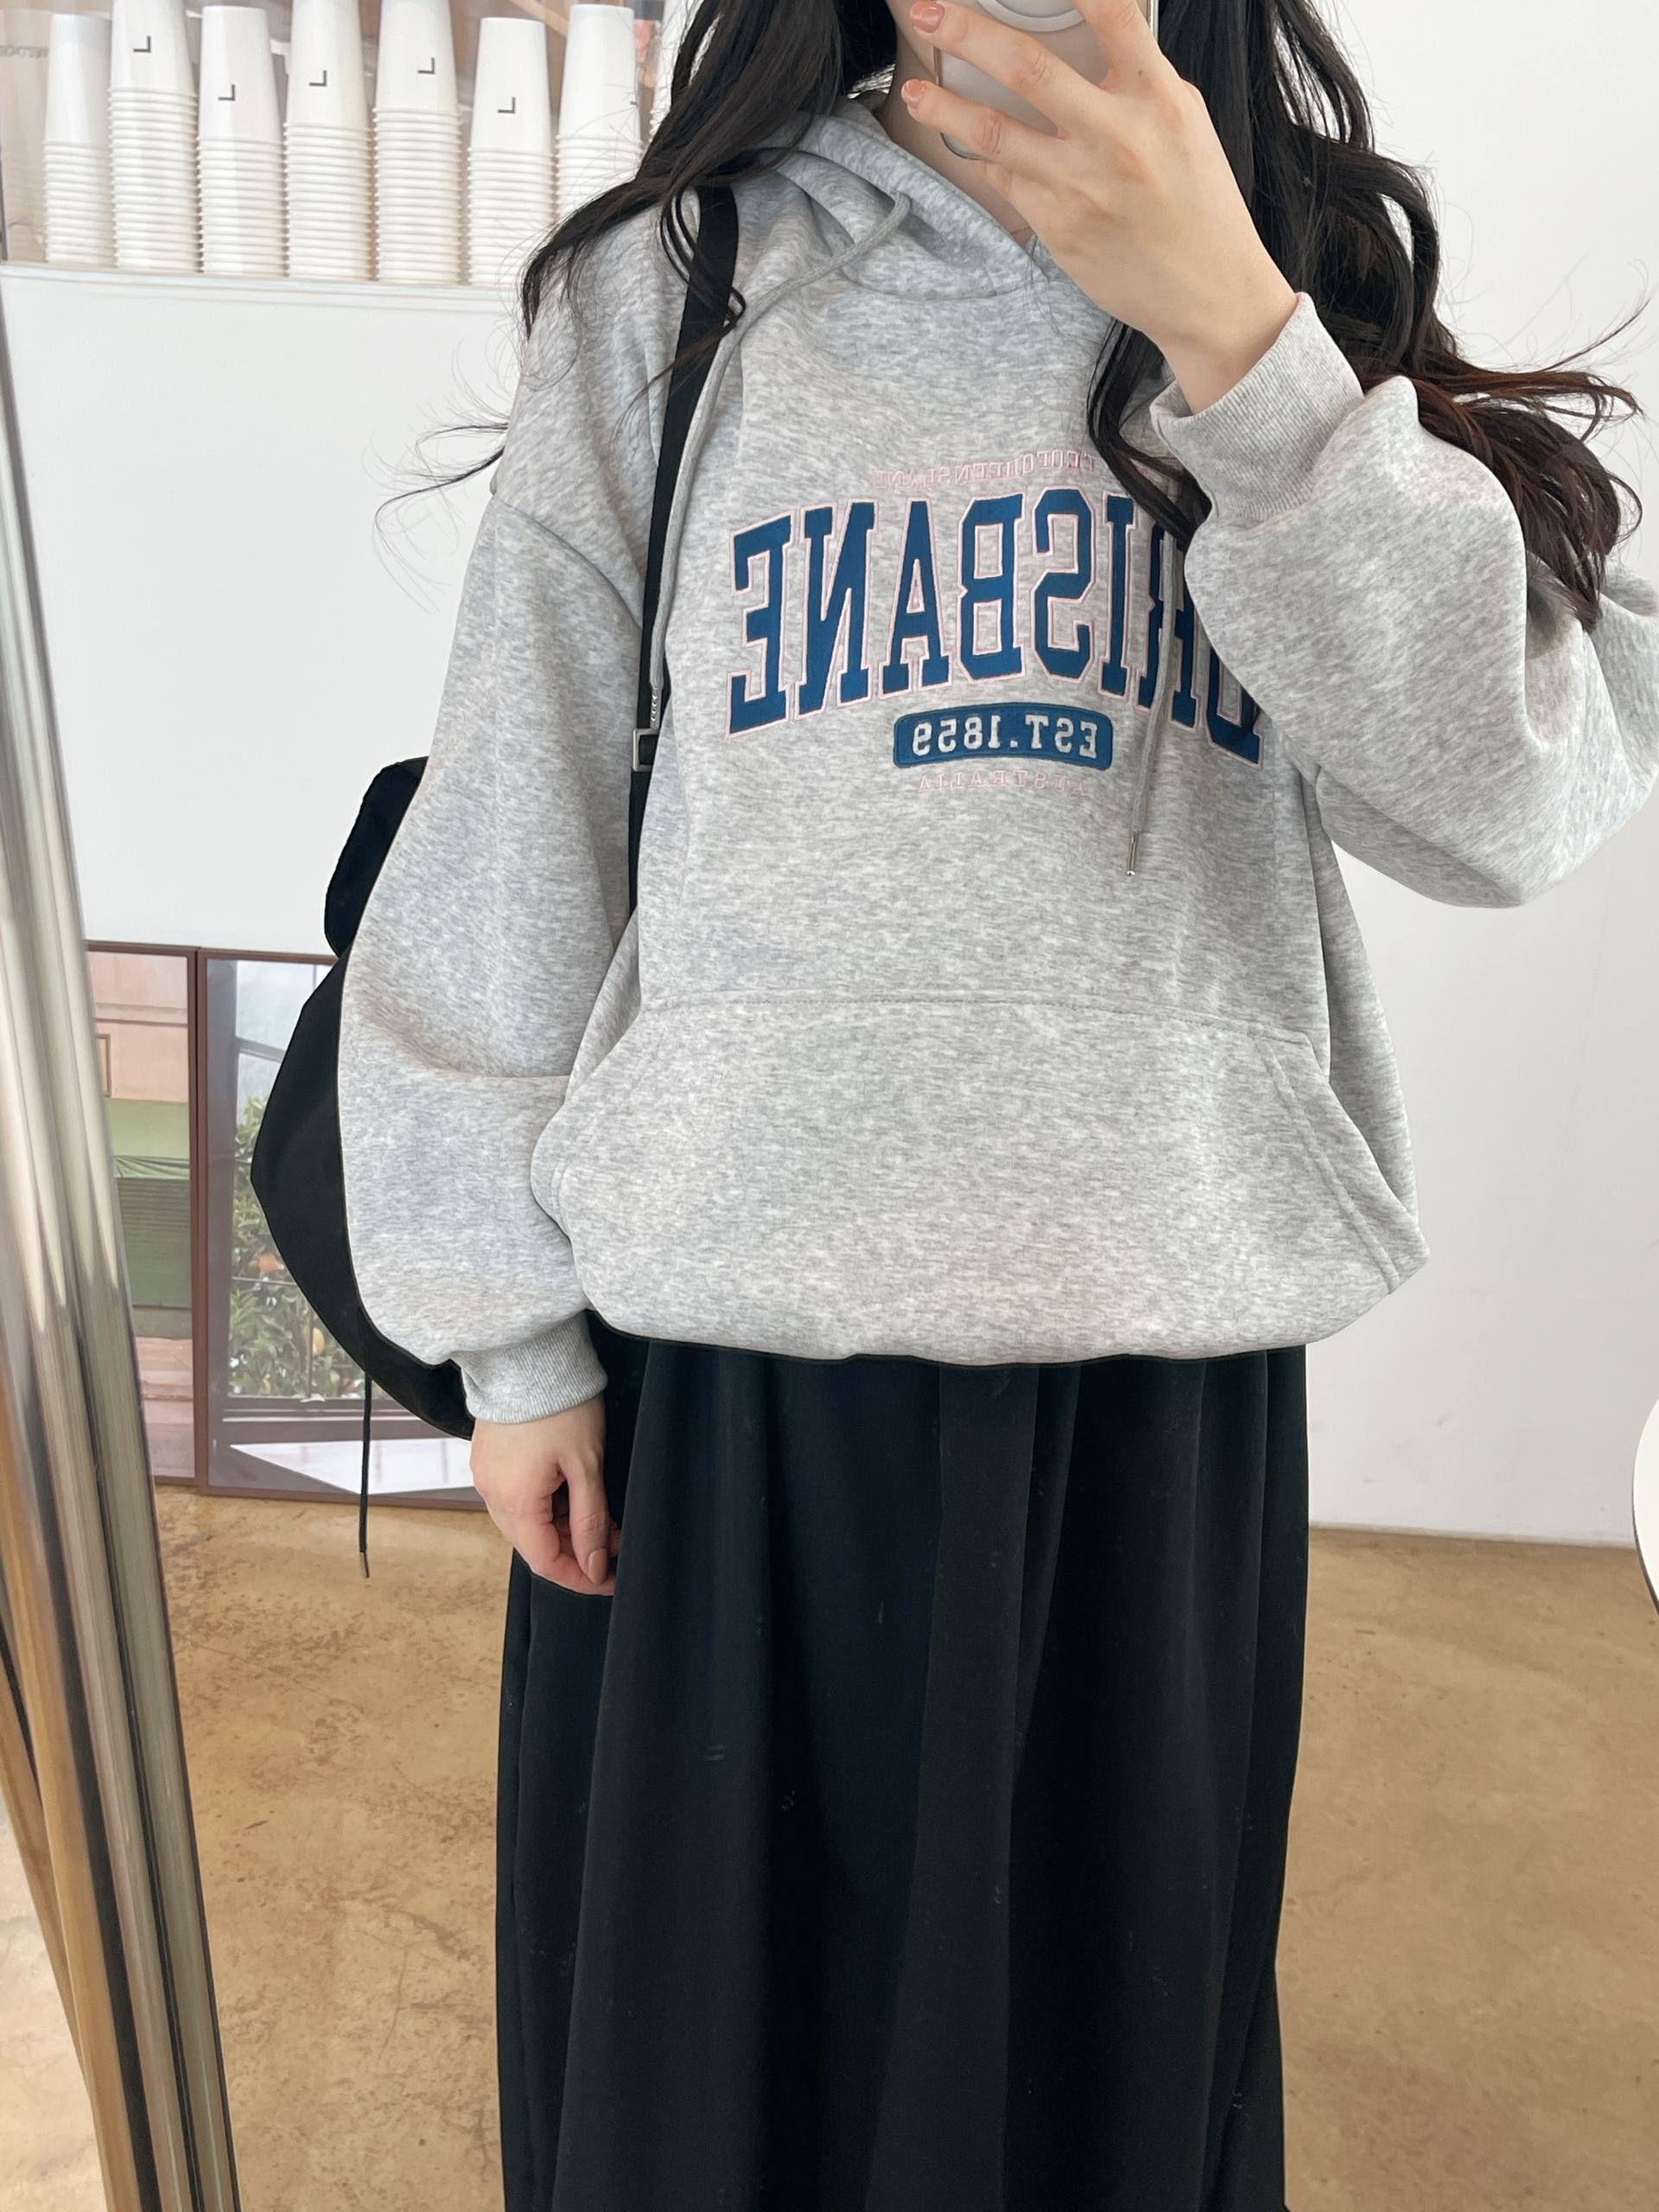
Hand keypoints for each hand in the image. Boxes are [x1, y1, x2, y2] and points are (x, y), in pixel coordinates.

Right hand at [471, 1393, 616, 1594]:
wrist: (529, 1355)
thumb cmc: (562, 1405)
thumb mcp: (587, 1466)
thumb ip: (590, 1520)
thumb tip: (593, 1566)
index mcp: (515, 1500)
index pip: (545, 1561)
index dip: (578, 1577)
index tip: (609, 1578)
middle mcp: (491, 1493)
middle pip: (532, 1544)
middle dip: (574, 1551)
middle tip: (613, 1541)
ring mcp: (486, 1475)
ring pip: (524, 1522)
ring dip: (561, 1527)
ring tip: (599, 1515)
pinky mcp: (488, 1458)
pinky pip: (514, 1497)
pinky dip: (544, 1505)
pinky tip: (571, 1492)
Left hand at [900, 0, 1297, 411]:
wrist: (1208, 294)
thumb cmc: (1200, 204)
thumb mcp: (1185, 123)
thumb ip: (1139, 81)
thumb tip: (1089, 45)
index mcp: (1157, 98)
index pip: (1112, 15)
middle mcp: (1116, 136)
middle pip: (1026, 67)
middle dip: (967, 33)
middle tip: (926, 11)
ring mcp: (1081, 184)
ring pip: (994, 133)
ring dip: (944, 108)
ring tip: (913, 90)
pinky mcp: (1059, 226)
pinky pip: (1006, 180)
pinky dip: (985, 158)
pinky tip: (968, 146)